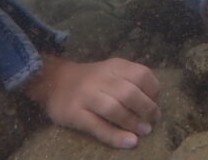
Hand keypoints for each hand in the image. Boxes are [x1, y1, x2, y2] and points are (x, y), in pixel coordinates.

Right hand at [23, 54, 160, 148]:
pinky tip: (129, 142)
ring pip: (114, 109)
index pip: (141, 74)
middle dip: (146, 109)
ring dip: (133, 122)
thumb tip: (154, 103)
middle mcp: (100, 78)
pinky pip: (98, 126)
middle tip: (152, 121)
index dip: (153, 91)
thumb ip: (130, 81)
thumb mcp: (111, 71)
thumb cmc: (91, 80)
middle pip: (129, 93)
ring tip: (144, 131)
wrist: (53, 79)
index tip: (155, 103)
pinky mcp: (74, 113)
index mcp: (114, 66)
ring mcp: (86, 95)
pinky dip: (116, 136)